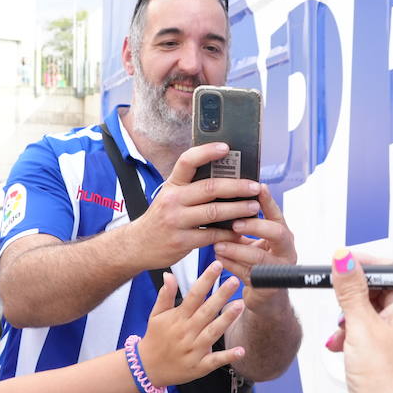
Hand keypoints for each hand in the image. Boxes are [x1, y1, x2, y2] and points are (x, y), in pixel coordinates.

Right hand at [129, 143, 261, 269]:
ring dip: (238, 209)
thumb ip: (191, 188)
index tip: (226, 147)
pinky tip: (240, 232)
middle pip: (209, 188)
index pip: (187, 161)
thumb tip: (225, 178)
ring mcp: (177, 221)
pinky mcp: (182, 241)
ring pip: (214, 212)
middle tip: (255, 186)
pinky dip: (229, 234)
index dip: (207, 152)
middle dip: (236, 186)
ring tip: (254, 207)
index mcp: (172, 185)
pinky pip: (212, 235)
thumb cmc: (161, 218)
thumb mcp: (170, 197)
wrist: (138, 245)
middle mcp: (173, 200)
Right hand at [138, 261, 244, 386]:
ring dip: (227, 320)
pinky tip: (241, 350)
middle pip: (206, 311)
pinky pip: (215, 361)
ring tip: (240, 305)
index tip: (217, 265)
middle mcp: (187, 332)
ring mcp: (194, 350)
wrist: (148, 368)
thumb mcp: (156, 315)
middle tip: (235, 281)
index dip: (205, 279)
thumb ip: (165, 295)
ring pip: (212, 332)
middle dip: (221, 295)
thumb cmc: (155, 338)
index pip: (193, 295)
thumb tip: (168, 274)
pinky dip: (228, 357)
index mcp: (178, 318)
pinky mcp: (199, 366)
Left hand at [213, 184, 295, 309]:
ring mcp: (279, 269)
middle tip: (234, 223)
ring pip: (259, 256)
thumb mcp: (257, 243)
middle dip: (254, 226)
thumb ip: (247, 227)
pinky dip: (230, 265)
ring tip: (218, 244)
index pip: (277, 215)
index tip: (258, 188)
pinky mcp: (267, 286)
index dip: (269, 201)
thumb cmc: (259, 264)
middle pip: (276, 233)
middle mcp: (286, 251)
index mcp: (284, 236)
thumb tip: (226, 204)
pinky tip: (219, 258)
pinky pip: (247, 273)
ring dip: (236, 249)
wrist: (267, 297)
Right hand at [328, 250, 392, 392]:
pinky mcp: (389, 361)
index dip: (364, 264)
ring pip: (370, 316)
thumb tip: (345, 257)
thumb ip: (350, 289)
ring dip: (349, 321)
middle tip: (338, 304)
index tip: (341, 262)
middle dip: (353, 299)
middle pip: (379, 293)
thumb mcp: (360, 325)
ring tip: (340, 336)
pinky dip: (352, 339)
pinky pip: (369, 338)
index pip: (391, 270)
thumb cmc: (383, 378)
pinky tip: (340, 348)